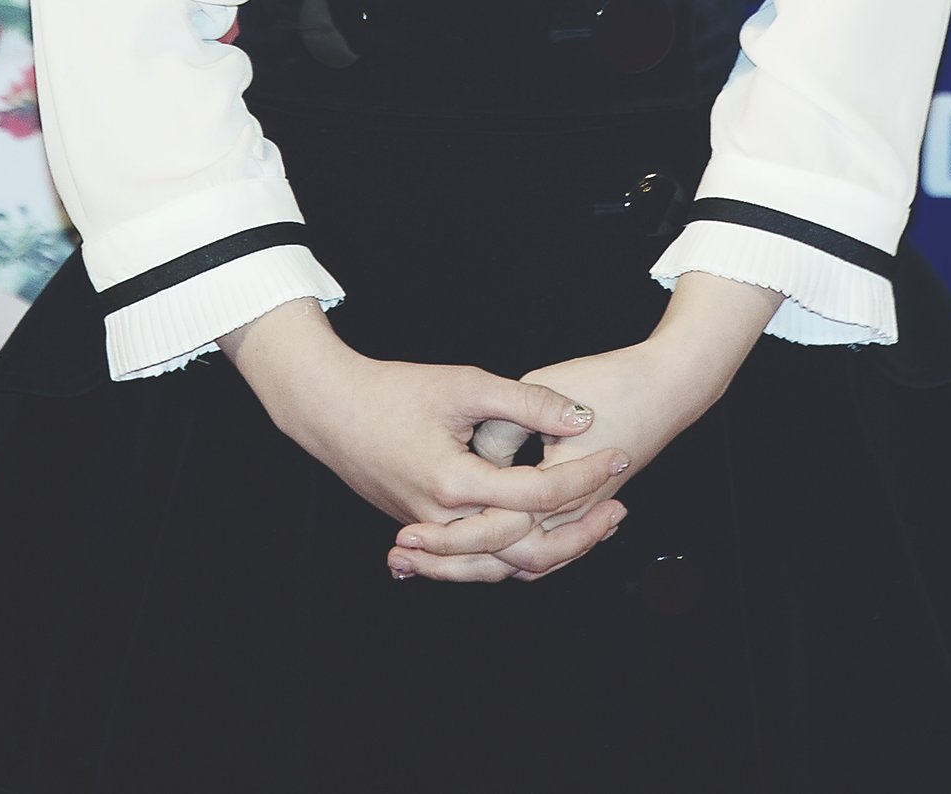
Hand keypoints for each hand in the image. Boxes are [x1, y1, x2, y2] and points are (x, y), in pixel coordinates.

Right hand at [220, 299, 631, 569]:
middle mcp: (444, 520)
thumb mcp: (464, 384)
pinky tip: (542, 539)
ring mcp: (432, 533)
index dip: (584, 474)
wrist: (330, 410)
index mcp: (454, 483)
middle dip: (581, 532)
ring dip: (553, 552)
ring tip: (593, 528)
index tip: (617, 453)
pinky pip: (480, 562)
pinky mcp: (426, 533)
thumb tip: (582, 417)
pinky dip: (516, 556)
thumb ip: (526, 402)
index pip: (537, 493)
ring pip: (504, 566)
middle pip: (527, 549)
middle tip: (620, 508)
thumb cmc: (393, 390)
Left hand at [389, 273, 781, 580]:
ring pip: (526, 558)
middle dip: (452, 564)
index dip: (446, 539)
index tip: (403, 535)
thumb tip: (474, 451)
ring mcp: (585, 511)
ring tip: (419, 554)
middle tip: (397, 556)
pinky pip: (543, 541)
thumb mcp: (548, 388)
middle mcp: (576, 511)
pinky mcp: (589, 504)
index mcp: (563, 486)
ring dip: (475, 560)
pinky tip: (473, 532)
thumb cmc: (613, 382)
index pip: (498, 529)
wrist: (672, 383)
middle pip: (506, 558)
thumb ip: (506, 423)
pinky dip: (505, 545)